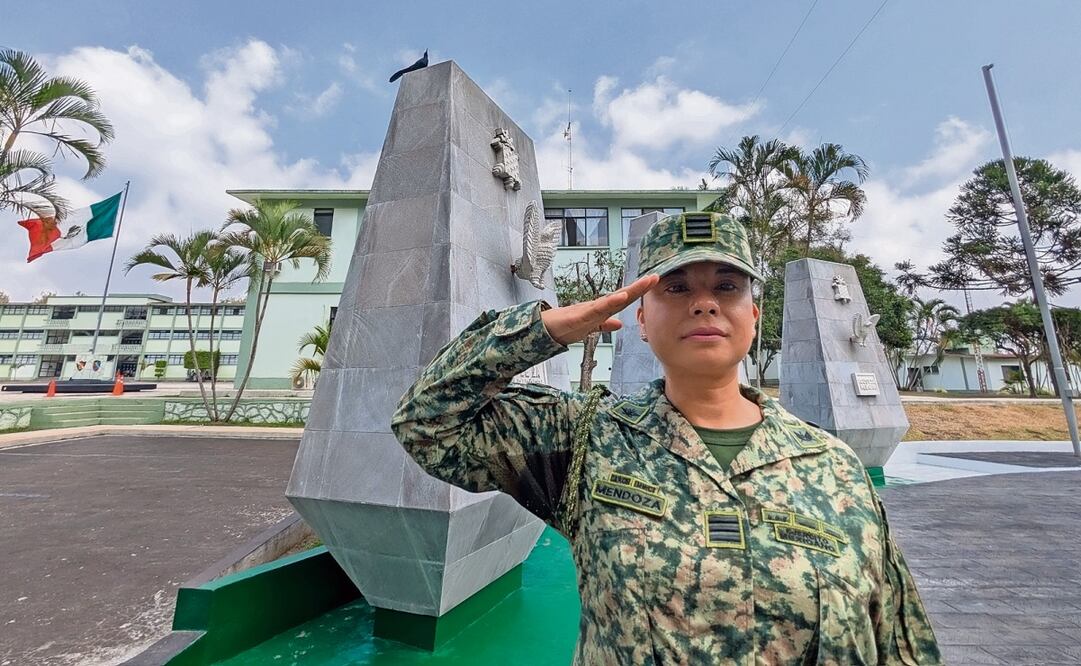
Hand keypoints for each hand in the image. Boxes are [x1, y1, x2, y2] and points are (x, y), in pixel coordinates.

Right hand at [541, 274, 659, 345]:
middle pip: (620, 296)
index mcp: (601, 310)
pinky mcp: (578, 317)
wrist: (544, 329)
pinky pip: (595, 310)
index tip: (652, 282)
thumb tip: (619, 324)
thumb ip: (604, 324)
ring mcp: (587, 310)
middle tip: (654, 277)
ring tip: (641, 285)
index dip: (638, 292)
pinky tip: (619, 298)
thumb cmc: (565, 325)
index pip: (623, 300)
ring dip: (627, 293)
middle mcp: (596, 307)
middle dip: (638, 288)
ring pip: (610, 300)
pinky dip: (607, 304)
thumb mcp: (590, 327)